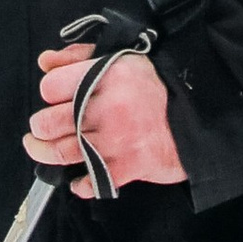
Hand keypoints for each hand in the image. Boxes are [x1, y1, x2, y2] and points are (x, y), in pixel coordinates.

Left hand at [24, 44, 184, 198]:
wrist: (201, 117)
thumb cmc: (159, 87)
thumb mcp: (122, 59)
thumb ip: (79, 57)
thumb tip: (45, 62)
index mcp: (106, 74)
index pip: (51, 87)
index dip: (49, 93)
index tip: (54, 99)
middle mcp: (109, 106)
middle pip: (50, 122)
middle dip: (41, 127)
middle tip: (42, 128)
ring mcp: (118, 138)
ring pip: (63, 152)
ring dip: (47, 153)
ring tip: (43, 149)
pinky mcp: (128, 166)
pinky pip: (91, 181)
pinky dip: (81, 184)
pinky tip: (79, 179)